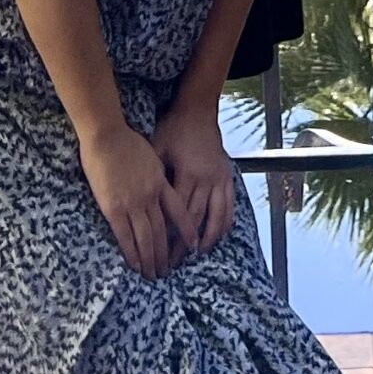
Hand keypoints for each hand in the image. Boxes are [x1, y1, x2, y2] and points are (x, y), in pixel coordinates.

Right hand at [79, 121, 186, 278]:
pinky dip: (132, 253)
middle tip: (167, 271)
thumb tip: (159, 183)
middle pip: (162, 231)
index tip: (193, 246)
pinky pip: (125, 236)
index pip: (179, 212)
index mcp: (161, 183)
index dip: (187, 231)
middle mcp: (151, 196)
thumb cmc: (125, 140)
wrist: (107, 134)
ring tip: (153, 275)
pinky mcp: (114, 208)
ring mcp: (133, 203)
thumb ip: (156, 173)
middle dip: (166, 254)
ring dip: (151, 259)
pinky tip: (135, 265)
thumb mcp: (151, 155)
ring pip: (146, 238)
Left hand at [152, 105, 238, 256]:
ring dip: (208, 238)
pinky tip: (217, 234)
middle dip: (184, 244)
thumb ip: (155, 176)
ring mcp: (220, 179)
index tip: (160, 252)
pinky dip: (224, 222)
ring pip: (217, 216)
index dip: (170, 235)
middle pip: (195, 220)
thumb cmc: (173, 129)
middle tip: (173, 263)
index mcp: (188, 174)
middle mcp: (207, 179)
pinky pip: (229, 205)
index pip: (178, 214)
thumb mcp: (158, 148)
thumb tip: (142, 204)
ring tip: (197, 254)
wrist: (198, 110)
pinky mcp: (227, 176)